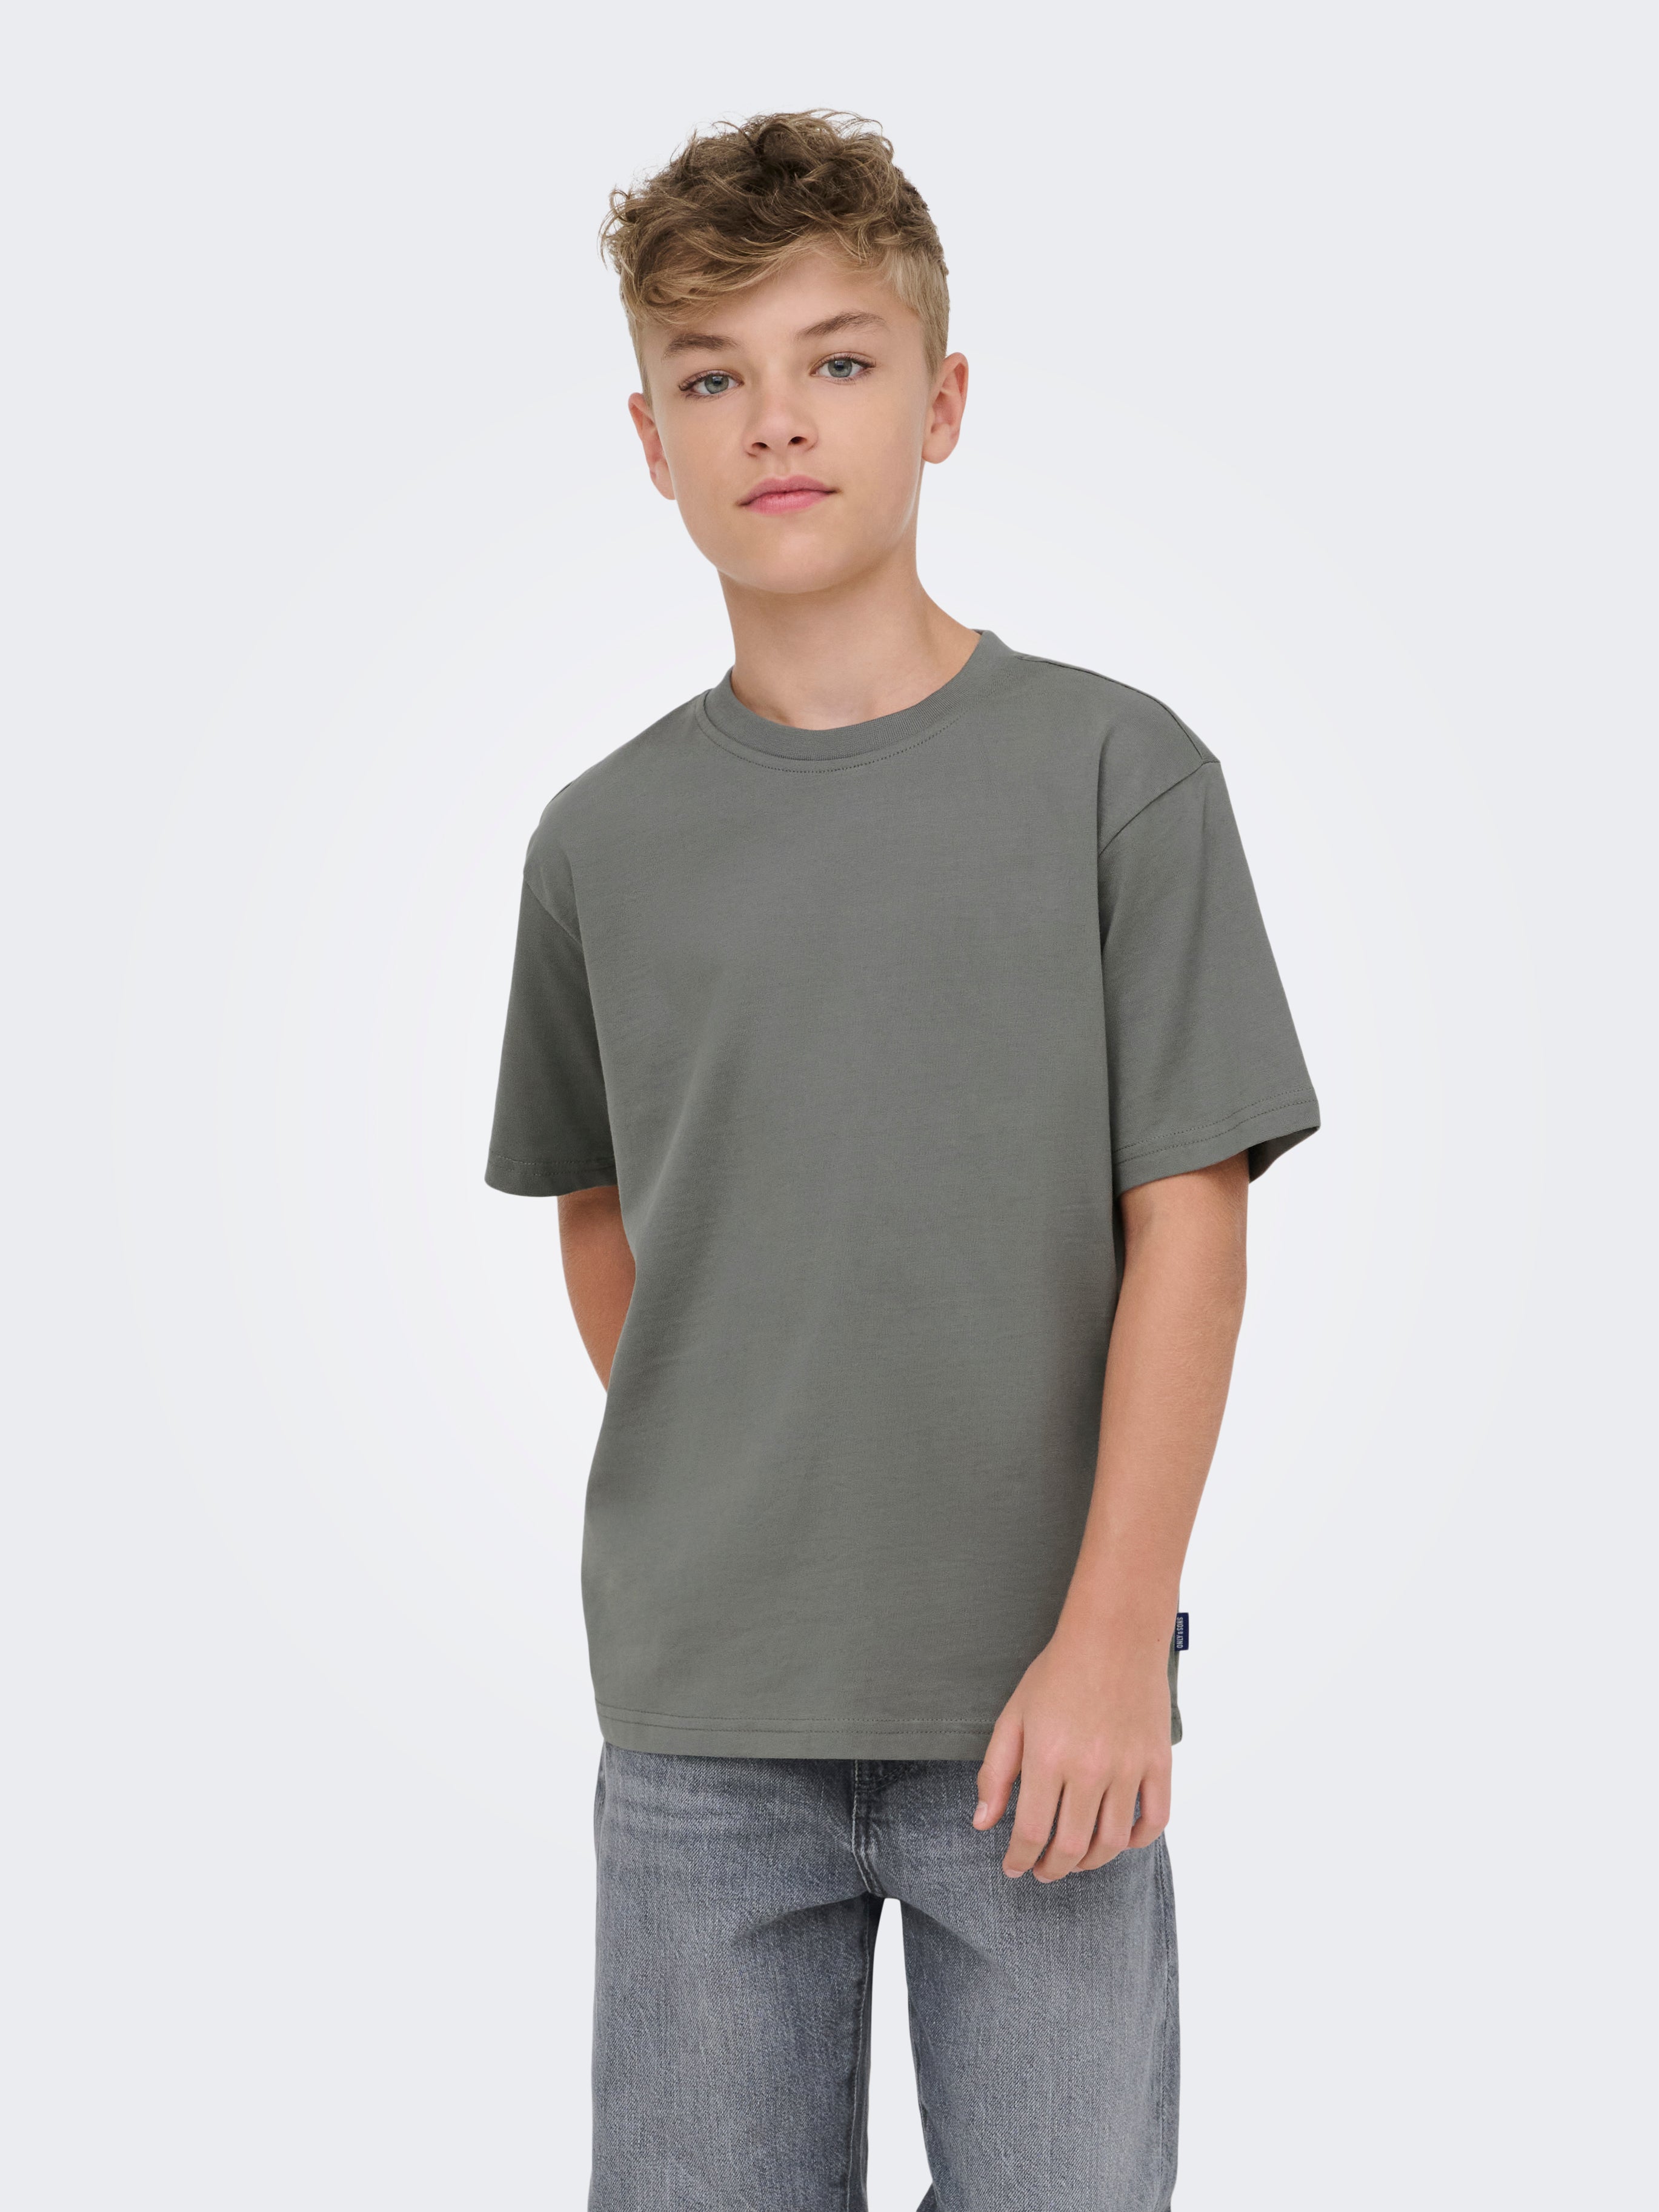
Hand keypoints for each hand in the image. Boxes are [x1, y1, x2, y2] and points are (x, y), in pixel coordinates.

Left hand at [973, 1623, 1172, 1879]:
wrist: (1114, 1635)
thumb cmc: (1058, 1673)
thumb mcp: (1014, 1716)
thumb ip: (996, 1773)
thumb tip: (984, 1824)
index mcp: (1048, 1757)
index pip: (1031, 1832)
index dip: (1019, 1859)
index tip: (1013, 1868)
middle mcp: (1090, 1768)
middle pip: (1072, 1846)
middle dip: (1053, 1869)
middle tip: (1042, 1871)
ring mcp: (1129, 1767)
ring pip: (1112, 1842)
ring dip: (1090, 1862)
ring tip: (1075, 1860)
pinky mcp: (1158, 1762)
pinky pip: (1155, 1820)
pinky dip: (1136, 1840)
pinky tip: (1117, 1840)